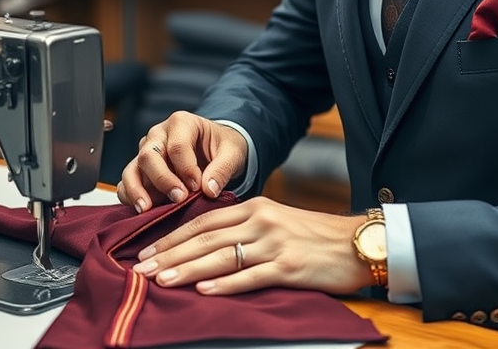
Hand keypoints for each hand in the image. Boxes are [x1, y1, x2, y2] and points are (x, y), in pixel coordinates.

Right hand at [117, 111, 247, 212]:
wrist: (216, 149)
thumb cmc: (222, 146)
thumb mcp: (232, 153)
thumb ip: (222, 169)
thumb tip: (209, 190)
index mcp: (181, 123)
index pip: (177, 146)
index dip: (186, 169)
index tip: (198, 187)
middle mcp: (159, 135)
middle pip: (149, 156)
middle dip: (163, 180)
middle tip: (179, 198)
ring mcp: (146, 152)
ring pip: (132, 169)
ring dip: (138, 190)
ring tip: (146, 209)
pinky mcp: (140, 170)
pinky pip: (126, 182)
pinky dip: (130, 196)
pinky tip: (142, 209)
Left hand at [131, 196, 370, 295]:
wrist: (356, 243)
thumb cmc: (315, 236)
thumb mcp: (277, 220)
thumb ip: (245, 227)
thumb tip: (208, 242)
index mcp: (255, 207)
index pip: (203, 221)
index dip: (173, 236)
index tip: (147, 250)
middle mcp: (260, 221)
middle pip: (205, 238)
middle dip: (170, 254)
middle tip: (141, 268)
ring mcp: (274, 244)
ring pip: (221, 256)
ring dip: (187, 269)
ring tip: (161, 280)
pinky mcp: (288, 266)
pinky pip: (249, 275)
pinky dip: (224, 284)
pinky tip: (203, 290)